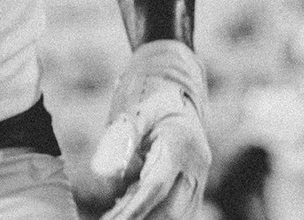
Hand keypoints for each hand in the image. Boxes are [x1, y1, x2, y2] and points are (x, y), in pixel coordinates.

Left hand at [90, 39, 208, 219]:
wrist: (178, 95)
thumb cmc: (151, 100)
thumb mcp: (134, 110)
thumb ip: (120, 138)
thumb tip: (103, 172)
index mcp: (180, 142)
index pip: (155, 186)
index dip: (132, 209)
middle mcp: (196, 164)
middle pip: (169, 209)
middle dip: (139, 219)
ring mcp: (200, 178)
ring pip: (176, 214)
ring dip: (148, 218)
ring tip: (117, 214)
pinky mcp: (196, 187)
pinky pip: (179, 212)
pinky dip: (155, 215)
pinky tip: (129, 210)